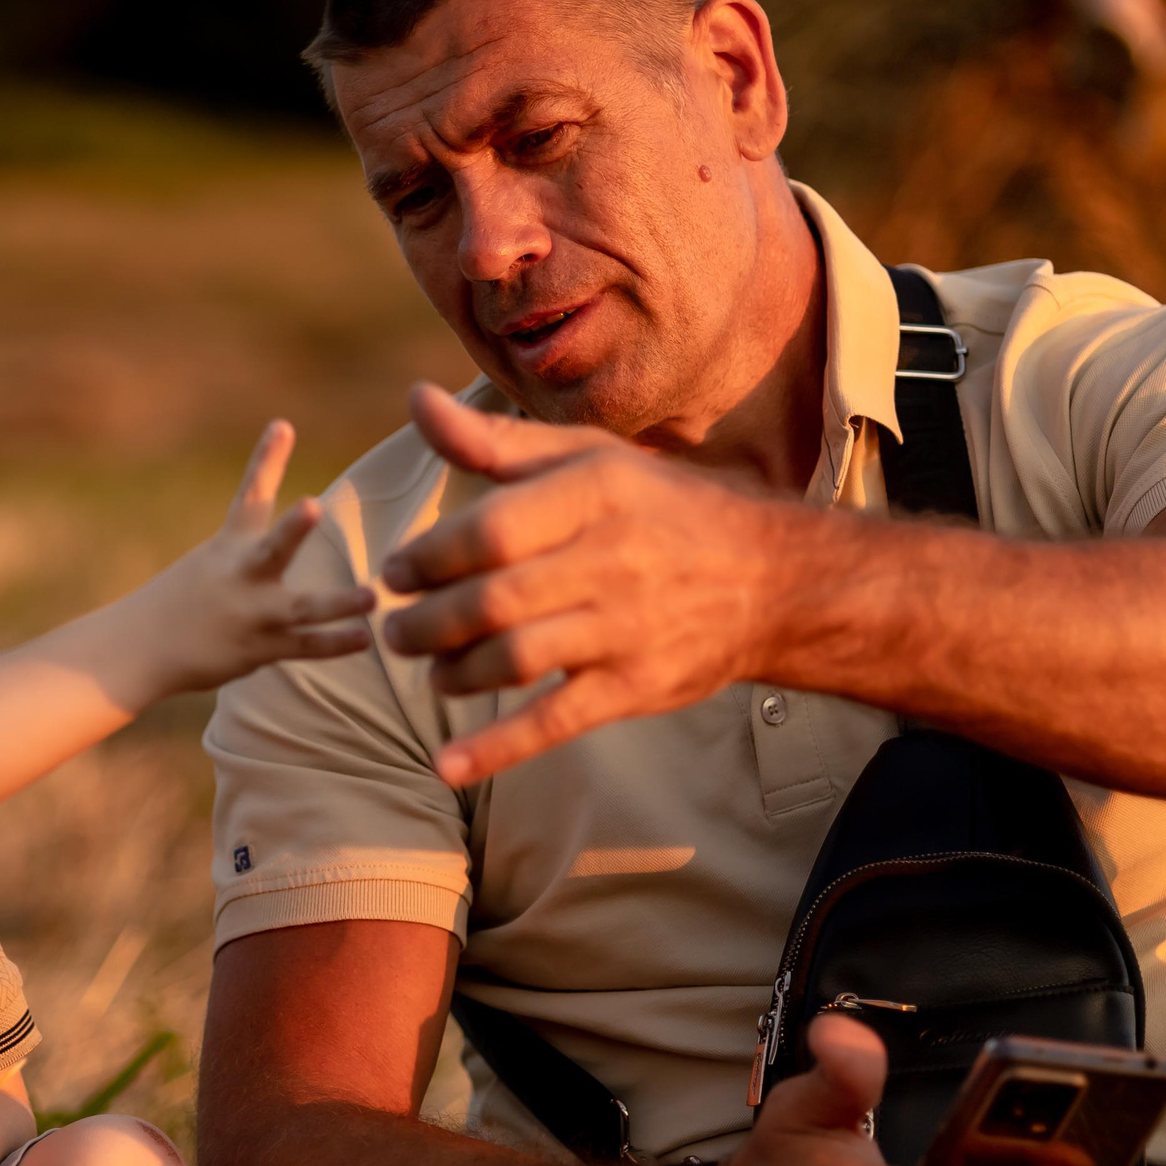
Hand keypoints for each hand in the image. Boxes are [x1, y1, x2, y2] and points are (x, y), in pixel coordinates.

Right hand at [128, 419, 377, 694]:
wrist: (139, 647)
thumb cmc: (180, 601)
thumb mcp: (211, 563)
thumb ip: (251, 548)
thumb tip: (291, 525)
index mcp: (230, 546)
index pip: (251, 495)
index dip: (267, 459)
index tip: (283, 426)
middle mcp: (242, 574)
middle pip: (271, 548)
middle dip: (292, 529)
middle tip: (312, 506)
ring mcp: (252, 613)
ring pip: (301, 608)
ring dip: (337, 604)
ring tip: (372, 596)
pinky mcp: (259, 648)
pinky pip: (304, 646)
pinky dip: (335, 644)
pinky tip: (364, 637)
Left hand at [377, 383, 796, 785]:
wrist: (771, 579)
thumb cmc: (659, 508)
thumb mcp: (588, 458)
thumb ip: (495, 441)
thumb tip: (415, 402)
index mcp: (597, 493)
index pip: (491, 530)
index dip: (429, 556)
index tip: (394, 572)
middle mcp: (612, 559)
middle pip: (494, 600)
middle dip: (427, 622)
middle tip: (394, 631)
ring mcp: (626, 628)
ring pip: (516, 659)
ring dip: (454, 672)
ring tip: (430, 670)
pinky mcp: (636, 686)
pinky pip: (556, 722)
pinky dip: (497, 747)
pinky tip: (448, 764)